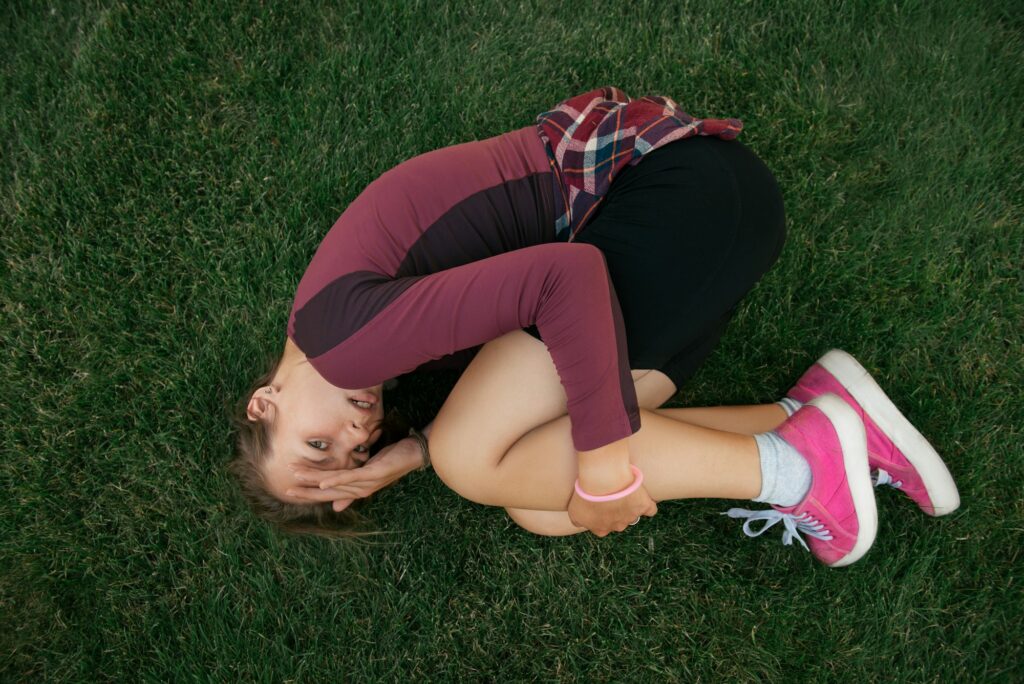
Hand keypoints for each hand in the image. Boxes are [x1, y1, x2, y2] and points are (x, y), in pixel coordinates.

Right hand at [286, 438, 423, 511]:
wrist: (416, 454)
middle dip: (306, 490)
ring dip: (314, 480)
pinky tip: (322, 481)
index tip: (291, 491)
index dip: (310, 494)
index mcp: (357, 490)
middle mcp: (360, 490)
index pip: (329, 494)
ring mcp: (366, 484)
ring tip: (296, 474)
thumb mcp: (369, 473)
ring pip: (335, 483)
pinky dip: (335, 479)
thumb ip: (351, 487)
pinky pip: (350, 477)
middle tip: (286, 489)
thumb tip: (333, 505)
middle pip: (328, 492)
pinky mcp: (373, 474)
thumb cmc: (393, 461)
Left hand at [567, 483, 657, 536]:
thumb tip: (579, 523)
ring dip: (629, 505)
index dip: (600, 516)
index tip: (598, 504)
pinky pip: (650, 509)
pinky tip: (641, 498)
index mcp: (601, 529)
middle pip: (617, 522)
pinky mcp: (644, 506)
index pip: (601, 528)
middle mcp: (617, 526)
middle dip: (614, 511)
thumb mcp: (573, 510)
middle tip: (610, 495)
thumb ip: (577, 520)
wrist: (603, 479)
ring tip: (623, 491)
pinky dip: (647, 505)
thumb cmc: (586, 494)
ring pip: (632, 515)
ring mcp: (632, 517)